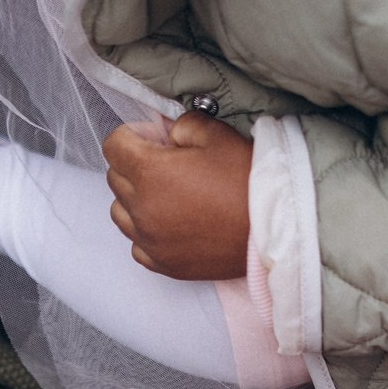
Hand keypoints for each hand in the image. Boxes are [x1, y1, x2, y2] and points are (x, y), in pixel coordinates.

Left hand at [103, 113, 253, 279]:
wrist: (273, 230)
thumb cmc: (248, 182)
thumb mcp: (218, 135)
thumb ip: (183, 125)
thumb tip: (169, 133)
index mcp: (149, 172)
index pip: (113, 145)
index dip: (133, 134)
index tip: (156, 138)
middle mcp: (141, 208)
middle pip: (115, 177)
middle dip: (134, 164)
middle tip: (169, 164)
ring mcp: (149, 240)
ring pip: (119, 212)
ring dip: (135, 199)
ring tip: (167, 195)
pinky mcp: (163, 263)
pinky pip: (136, 244)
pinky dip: (145, 232)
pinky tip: (170, 223)